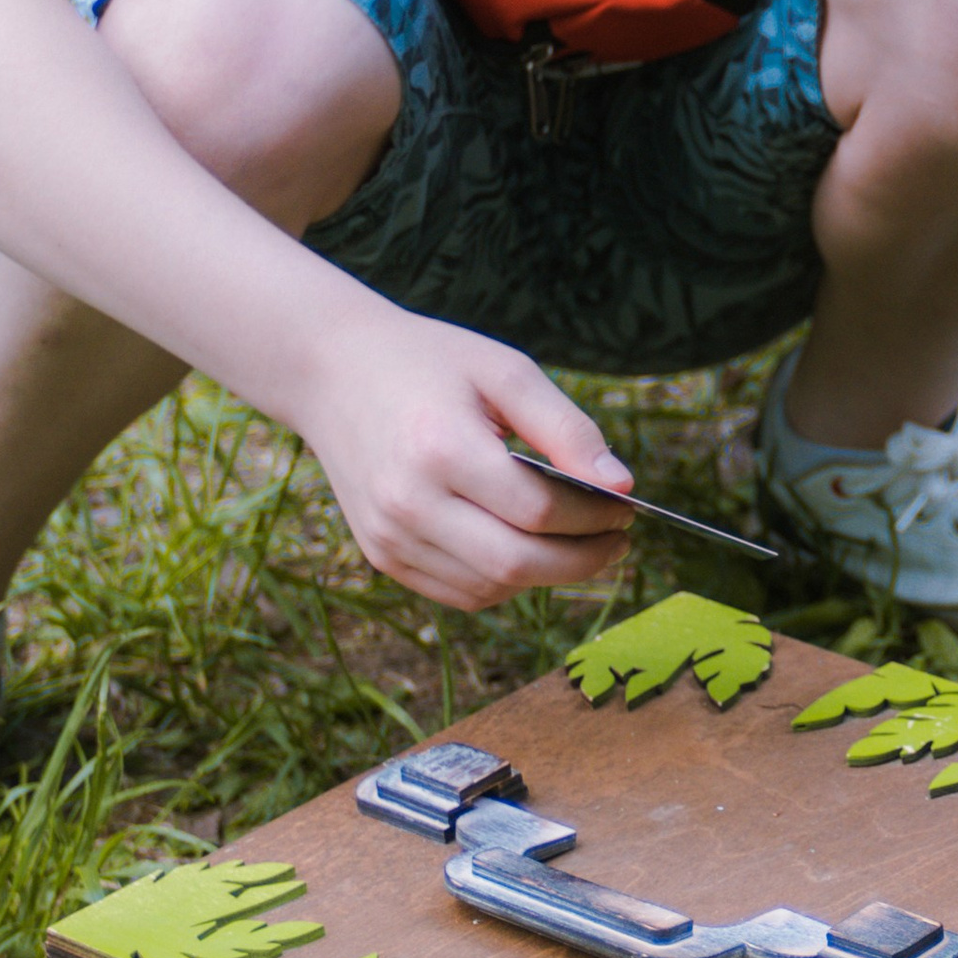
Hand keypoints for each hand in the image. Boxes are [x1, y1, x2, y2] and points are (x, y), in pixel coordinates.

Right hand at [294, 308, 637, 609]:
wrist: (332, 371)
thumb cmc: (430, 363)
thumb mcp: (507, 373)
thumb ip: (569, 430)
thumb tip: (624, 487)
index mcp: (441, 448)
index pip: (540, 510)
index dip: (596, 516)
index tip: (625, 505)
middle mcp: (407, 502)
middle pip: (517, 564)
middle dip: (582, 561)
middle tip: (617, 539)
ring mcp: (389, 536)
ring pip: (491, 589)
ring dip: (546, 576)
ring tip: (576, 542)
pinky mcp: (381, 555)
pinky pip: (459, 594)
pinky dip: (504, 583)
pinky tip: (525, 548)